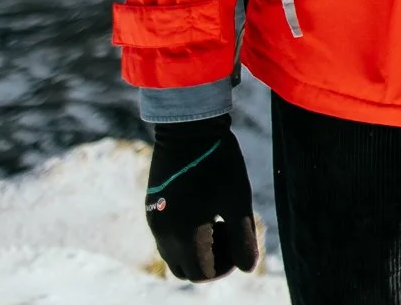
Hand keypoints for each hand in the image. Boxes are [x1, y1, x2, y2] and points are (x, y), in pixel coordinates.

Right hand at [144, 114, 259, 280]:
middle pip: (186, 269)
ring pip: (174, 255)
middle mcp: (163, 234)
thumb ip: (243, 238)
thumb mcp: (238, 200)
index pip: (203, 274)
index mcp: (184, 236)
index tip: (238, 240)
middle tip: (228, 231)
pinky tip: (203, 208)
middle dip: (210, 260)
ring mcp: (155, 221)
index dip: (226, 265)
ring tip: (216, 219)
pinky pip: (167, 237)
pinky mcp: (152, 208)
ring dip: (197, 249)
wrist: (187, 127)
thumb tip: (247, 268)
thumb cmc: (219, 163)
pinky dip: (185, 236)